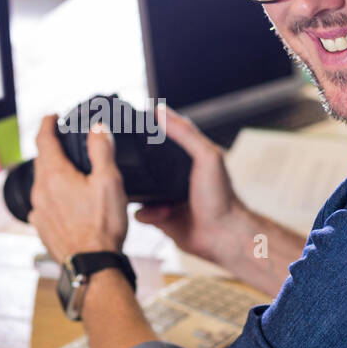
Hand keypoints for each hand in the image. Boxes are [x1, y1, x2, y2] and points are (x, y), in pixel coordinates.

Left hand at [29, 114, 127, 265]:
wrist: (92, 265)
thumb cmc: (102, 226)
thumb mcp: (109, 181)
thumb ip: (101, 150)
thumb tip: (97, 127)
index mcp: (54, 175)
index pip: (43, 139)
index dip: (47, 123)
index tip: (52, 117)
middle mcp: (40, 190)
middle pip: (42, 160)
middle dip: (53, 148)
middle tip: (67, 143)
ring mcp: (39, 210)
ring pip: (42, 182)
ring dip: (54, 173)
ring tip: (72, 173)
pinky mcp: (41, 226)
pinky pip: (44, 203)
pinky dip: (54, 195)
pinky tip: (68, 202)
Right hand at [134, 104, 245, 264]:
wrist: (222, 236)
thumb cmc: (222, 197)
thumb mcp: (206, 157)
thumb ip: (185, 134)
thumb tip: (161, 111)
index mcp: (188, 158)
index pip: (164, 137)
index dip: (148, 130)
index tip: (130, 123)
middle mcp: (175, 177)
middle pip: (146, 164)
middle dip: (134, 165)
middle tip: (124, 163)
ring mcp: (166, 197)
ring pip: (139, 189)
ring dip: (138, 192)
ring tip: (147, 194)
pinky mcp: (160, 217)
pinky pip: (140, 212)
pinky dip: (145, 213)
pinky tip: (158, 214)